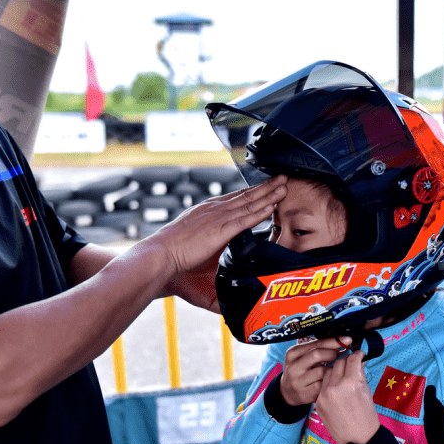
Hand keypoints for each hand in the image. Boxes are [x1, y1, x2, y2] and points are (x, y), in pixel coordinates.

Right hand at [152, 176, 286, 307]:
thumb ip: (212, 250)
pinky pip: (245, 219)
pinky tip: (272, 206)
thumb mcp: (195, 247)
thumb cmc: (172, 257)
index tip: (268, 186)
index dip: (254, 192)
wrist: (159, 257)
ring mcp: (217, 218)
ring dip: (269, 195)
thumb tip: (223, 265)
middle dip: (266, 187)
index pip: (235, 198)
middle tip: (283, 178)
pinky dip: (259, 212)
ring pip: (249, 203)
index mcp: (208, 212)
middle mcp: (214, 210)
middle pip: (246, 196)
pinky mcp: (219, 230)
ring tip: (284, 186)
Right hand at [280, 336, 351, 406]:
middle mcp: (293, 366)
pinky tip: (328, 379)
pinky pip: (322, 384)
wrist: (288, 392)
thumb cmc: (302, 370)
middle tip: (337, 356)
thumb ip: (318, 348)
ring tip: (332, 369)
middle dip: (332, 354)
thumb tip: (341, 341)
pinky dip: (328, 381)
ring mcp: (298, 381)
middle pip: (317, 354)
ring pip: (321, 371)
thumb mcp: (303, 357)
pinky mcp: (304, 393)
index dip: (334, 341)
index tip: (347, 340)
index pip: (316, 343)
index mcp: (292, 353)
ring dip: (331, 369)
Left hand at [315, 351, 379, 443]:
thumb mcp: (367, 392)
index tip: (359, 354)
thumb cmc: (367, 417)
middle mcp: (335, 387)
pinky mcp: (318, 402)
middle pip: (338, 363)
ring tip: (343, 377)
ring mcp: (324, 395)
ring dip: (336, 371)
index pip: (352, 359)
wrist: (358, 439)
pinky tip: (336, 388)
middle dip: (346, 361)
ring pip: (328, 372)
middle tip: (352, 363)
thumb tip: (357, 361)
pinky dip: (329, 383)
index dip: (357, 355)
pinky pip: (323, 385)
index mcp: (351, 384)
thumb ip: (360, 374)